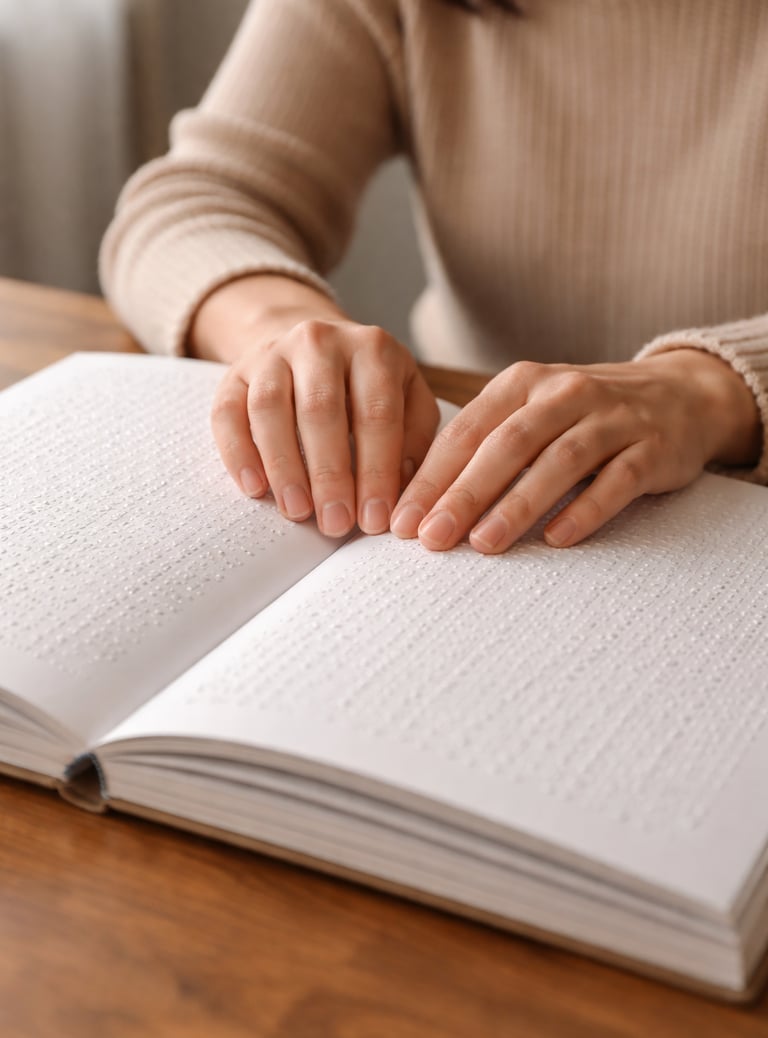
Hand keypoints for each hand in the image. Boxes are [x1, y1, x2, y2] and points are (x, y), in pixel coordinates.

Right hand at [211, 317, 438, 536]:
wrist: (314, 348)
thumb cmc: (370, 388)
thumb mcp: (408, 399)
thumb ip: (414, 438)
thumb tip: (404, 489)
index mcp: (373, 348)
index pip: (376, 413)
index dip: (376, 471)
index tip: (374, 520)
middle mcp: (320, 342)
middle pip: (320, 409)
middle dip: (329, 474)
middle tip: (335, 524)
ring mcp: (272, 353)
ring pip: (269, 408)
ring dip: (283, 467)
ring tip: (297, 512)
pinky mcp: (235, 373)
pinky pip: (228, 413)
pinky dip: (238, 453)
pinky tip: (255, 489)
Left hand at [390, 350, 760, 552]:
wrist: (680, 395)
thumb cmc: (583, 415)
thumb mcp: (531, 413)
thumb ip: (484, 447)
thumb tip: (421, 504)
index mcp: (522, 383)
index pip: (467, 430)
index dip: (430, 477)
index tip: (401, 521)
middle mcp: (565, 393)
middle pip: (506, 445)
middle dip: (463, 494)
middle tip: (430, 539)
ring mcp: (613, 418)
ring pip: (559, 461)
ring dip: (517, 504)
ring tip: (483, 544)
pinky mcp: (653, 448)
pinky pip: (617, 481)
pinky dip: (586, 509)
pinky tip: (557, 538)